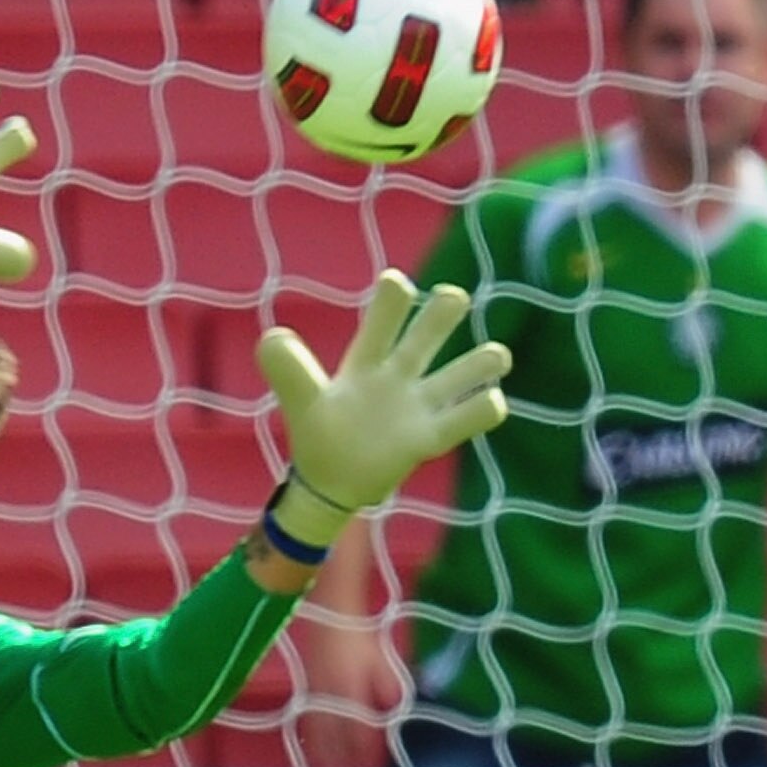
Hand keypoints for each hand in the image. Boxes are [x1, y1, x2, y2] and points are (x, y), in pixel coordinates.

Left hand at [259, 270, 510, 550]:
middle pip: (429, 332)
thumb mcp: (300, 398)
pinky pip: (471, 417)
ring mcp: (420, 404)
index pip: (382, 320)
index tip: (396, 283)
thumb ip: (287, 368)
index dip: (392, 297)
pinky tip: (488, 402)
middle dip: (445, 308)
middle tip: (452, 298)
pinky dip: (486, 407)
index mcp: (365, 362)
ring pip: (466, 370)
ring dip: (485, 360)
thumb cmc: (318, 432)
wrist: (330, 483)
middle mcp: (398, 375)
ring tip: (493, 357)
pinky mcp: (433, 437)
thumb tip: (273, 335)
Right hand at [294, 605, 406, 766]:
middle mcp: (330, 700)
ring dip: (325, 759)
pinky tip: (318, 749)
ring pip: (317, 736)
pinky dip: (314, 741)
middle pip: (334, 744)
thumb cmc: (361, 637)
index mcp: (352, 695)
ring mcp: (315, 696)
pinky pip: (309, 724)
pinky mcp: (307, 690)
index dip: (367, 762)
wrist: (330, 613)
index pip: (360, 739)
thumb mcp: (385, 664)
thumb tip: (394, 717)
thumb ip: (390, 692)